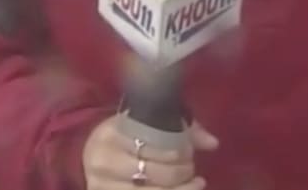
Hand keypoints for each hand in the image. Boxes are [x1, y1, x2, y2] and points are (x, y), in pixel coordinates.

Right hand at [81, 115, 218, 188]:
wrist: (94, 155)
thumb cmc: (126, 136)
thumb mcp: (146, 124)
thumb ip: (181, 129)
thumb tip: (213, 143)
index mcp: (110, 134)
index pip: (149, 145)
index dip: (176, 152)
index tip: (189, 152)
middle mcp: (102, 162)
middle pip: (152, 173)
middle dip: (180, 172)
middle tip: (191, 168)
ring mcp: (103, 186)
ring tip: (195, 183)